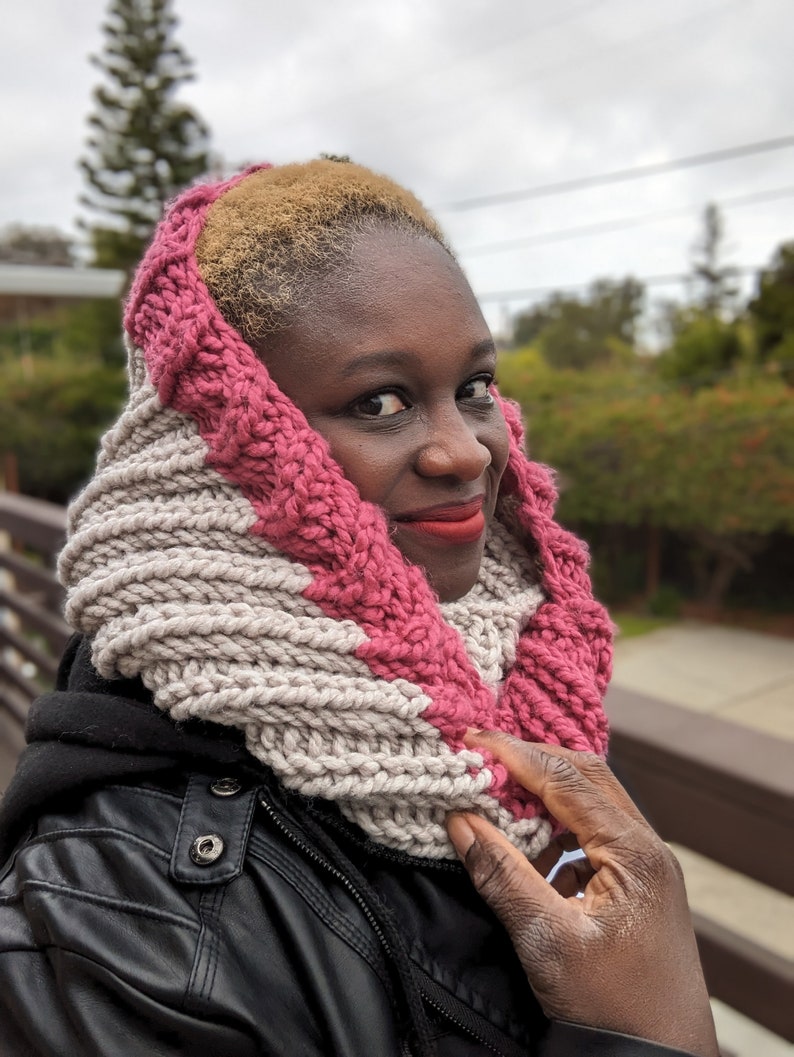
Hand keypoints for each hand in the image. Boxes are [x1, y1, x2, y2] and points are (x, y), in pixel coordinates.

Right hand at [446, 730, 718, 1056]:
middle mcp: (646, 847)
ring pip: (590, 804)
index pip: (566, 779)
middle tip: (483, 755)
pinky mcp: (637, 886)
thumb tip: (460, 821)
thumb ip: (502, 876)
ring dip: (544, 795)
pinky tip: (528, 850)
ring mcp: (645, 866)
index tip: (472, 739)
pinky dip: (556, 830)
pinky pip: (593, 836)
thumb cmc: (614, 1007)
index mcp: (634, 852)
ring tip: (497, 799)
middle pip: (585, 776)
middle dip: (532, 761)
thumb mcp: (548, 941)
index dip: (515, 754)